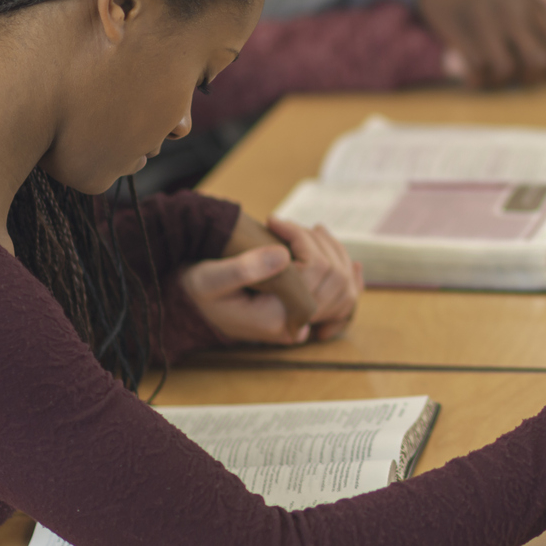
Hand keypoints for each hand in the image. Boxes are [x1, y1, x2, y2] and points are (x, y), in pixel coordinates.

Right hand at [180, 211, 360, 345]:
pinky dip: (350, 281)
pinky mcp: (304, 318)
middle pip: (335, 276)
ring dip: (333, 253)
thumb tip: (284, 254)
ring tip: (307, 232)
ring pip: (344, 286)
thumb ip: (244, 268)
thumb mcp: (210, 277)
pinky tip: (352, 264)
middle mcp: (294, 325)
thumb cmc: (197, 289)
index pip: (315, 270)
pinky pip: (343, 304)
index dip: (302, 238)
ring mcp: (302, 325)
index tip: (273, 220)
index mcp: (275, 316)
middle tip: (287, 225)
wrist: (192, 306)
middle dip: (317, 242)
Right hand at [417, 0, 545, 88]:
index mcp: (530, 3)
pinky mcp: (458, 28)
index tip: (538, 73)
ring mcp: (486, 20)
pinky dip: (475, 78)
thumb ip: (540, 9)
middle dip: (530, 80)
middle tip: (515, 77)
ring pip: (506, 70)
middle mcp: (513, 12)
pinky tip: (471, 73)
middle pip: (539, 63)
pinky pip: (475, 68)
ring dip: (498, 81)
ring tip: (489, 75)